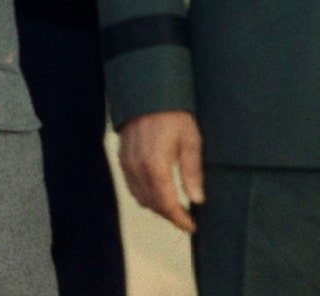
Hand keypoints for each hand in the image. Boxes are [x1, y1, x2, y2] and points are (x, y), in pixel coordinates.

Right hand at [118, 110, 204, 232]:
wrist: (147, 92)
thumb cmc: (173, 114)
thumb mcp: (191, 140)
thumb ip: (192, 172)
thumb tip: (197, 199)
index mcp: (155, 165)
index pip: (167, 204)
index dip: (180, 219)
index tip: (192, 226)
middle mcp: (137, 168)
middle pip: (152, 205)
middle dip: (170, 215)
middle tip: (186, 219)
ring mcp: (126, 164)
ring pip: (140, 198)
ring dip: (157, 207)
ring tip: (175, 207)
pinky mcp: (122, 158)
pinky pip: (132, 186)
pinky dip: (145, 195)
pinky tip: (158, 192)